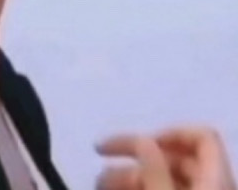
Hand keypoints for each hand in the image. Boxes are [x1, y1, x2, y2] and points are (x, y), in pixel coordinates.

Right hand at [95, 127, 235, 189]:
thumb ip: (155, 170)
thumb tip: (143, 140)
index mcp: (217, 179)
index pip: (203, 136)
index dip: (171, 132)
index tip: (139, 141)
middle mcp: (211, 187)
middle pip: (176, 158)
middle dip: (134, 156)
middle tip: (101, 159)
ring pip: (164, 178)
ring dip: (128, 175)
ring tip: (98, 183)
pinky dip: (138, 189)